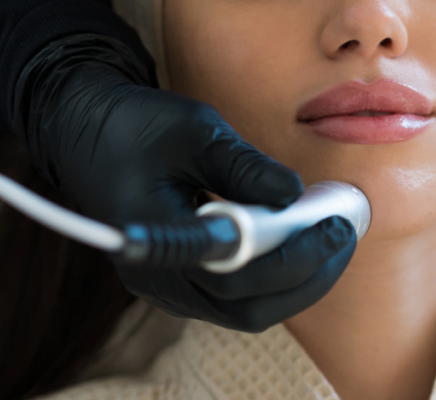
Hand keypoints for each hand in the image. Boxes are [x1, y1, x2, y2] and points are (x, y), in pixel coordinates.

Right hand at [14, 34, 353, 331]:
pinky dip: (282, 277)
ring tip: (337, 237)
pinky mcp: (185, 282)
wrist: (88, 134)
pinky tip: (309, 241)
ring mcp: (171, 287)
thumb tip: (295, 193)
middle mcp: (160, 279)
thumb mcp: (193, 128)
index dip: (291, 256)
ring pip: (248, 310)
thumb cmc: (137, 126)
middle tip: (346, 231)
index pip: (233, 270)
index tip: (332, 226)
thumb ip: (242, 164)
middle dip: (309, 273)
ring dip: (301, 280)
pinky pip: (241, 297)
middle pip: (248, 305)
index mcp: (153, 237)